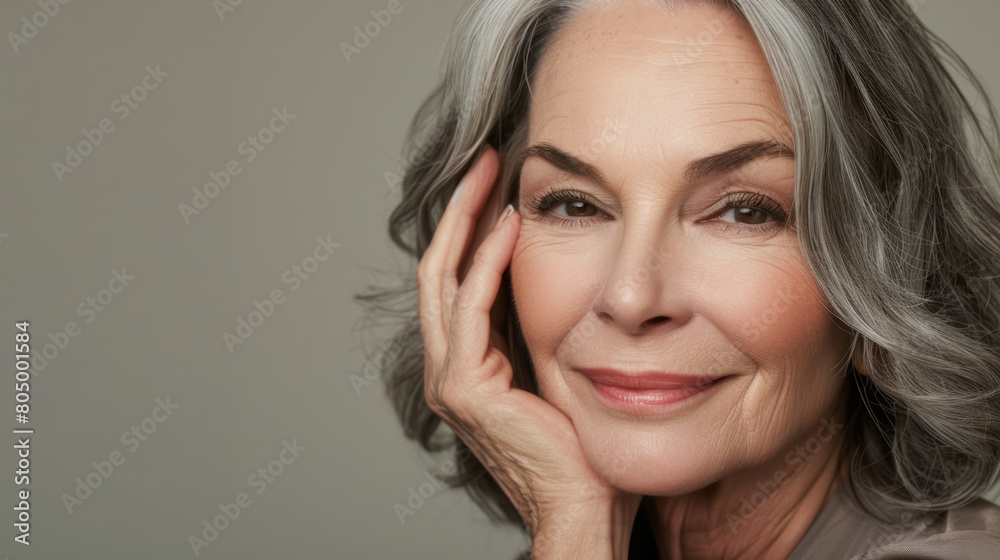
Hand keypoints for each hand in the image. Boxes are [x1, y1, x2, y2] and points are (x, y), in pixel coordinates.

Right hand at [416, 145, 641, 558]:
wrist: (584, 505)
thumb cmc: (582, 446)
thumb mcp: (557, 370)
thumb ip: (544, 329)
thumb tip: (567, 278)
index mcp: (465, 366)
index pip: (456, 281)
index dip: (470, 228)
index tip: (496, 184)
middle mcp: (448, 369)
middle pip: (439, 270)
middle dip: (459, 210)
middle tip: (482, 160)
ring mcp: (450, 379)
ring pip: (444, 279)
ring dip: (466, 221)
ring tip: (488, 174)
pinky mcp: (466, 387)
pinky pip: (471, 308)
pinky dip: (487, 263)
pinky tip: (508, 227)